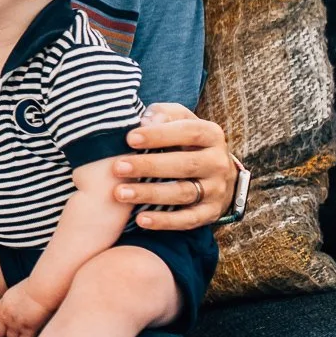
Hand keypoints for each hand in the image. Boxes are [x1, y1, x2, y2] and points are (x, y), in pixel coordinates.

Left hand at [0, 281, 57, 336]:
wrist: (42, 288)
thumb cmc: (34, 286)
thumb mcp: (15, 292)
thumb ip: (10, 302)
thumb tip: (12, 307)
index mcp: (2, 304)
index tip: (4, 325)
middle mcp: (6, 315)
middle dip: (4, 335)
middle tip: (13, 335)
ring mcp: (16, 324)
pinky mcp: (28, 329)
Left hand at [113, 104, 235, 229]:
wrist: (215, 171)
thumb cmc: (184, 139)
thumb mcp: (177, 120)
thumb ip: (162, 115)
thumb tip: (145, 122)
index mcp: (211, 135)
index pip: (188, 132)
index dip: (159, 135)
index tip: (129, 139)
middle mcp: (218, 162)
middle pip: (185, 165)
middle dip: (149, 166)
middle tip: (118, 167)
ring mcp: (217, 190)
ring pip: (183, 193)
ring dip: (150, 194)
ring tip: (120, 194)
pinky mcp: (211, 213)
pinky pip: (188, 220)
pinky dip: (165, 221)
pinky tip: (141, 220)